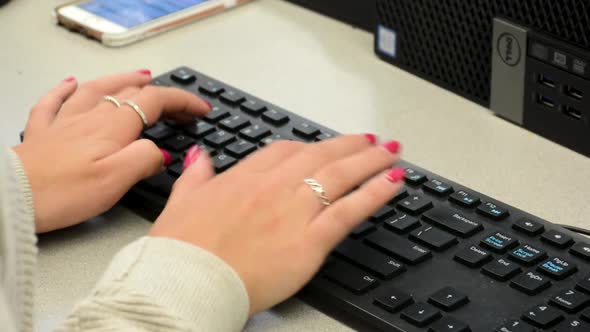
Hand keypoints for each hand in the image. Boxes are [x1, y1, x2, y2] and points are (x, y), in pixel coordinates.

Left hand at [13, 70, 210, 232]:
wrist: (11, 199)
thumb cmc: (62, 192)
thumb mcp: (116, 180)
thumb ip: (145, 159)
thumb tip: (161, 152)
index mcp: (112, 127)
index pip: (155, 101)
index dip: (182, 102)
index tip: (201, 109)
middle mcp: (90, 117)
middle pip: (130, 92)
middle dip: (160, 93)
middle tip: (178, 102)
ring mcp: (64, 122)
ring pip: (96, 90)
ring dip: (121, 80)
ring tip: (138, 75)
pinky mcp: (42, 134)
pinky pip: (54, 101)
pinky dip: (66, 89)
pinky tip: (71, 83)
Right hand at [149, 135, 404, 313]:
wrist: (187, 282)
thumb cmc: (182, 249)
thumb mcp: (181, 201)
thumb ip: (196, 175)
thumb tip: (199, 155)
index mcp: (245, 177)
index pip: (286, 151)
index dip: (311, 147)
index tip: (325, 147)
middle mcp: (274, 187)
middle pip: (321, 156)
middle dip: (350, 146)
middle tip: (371, 141)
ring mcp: (294, 211)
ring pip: (341, 176)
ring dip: (371, 161)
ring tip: (391, 153)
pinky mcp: (309, 240)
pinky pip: (349, 210)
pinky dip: (375, 193)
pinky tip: (393, 182)